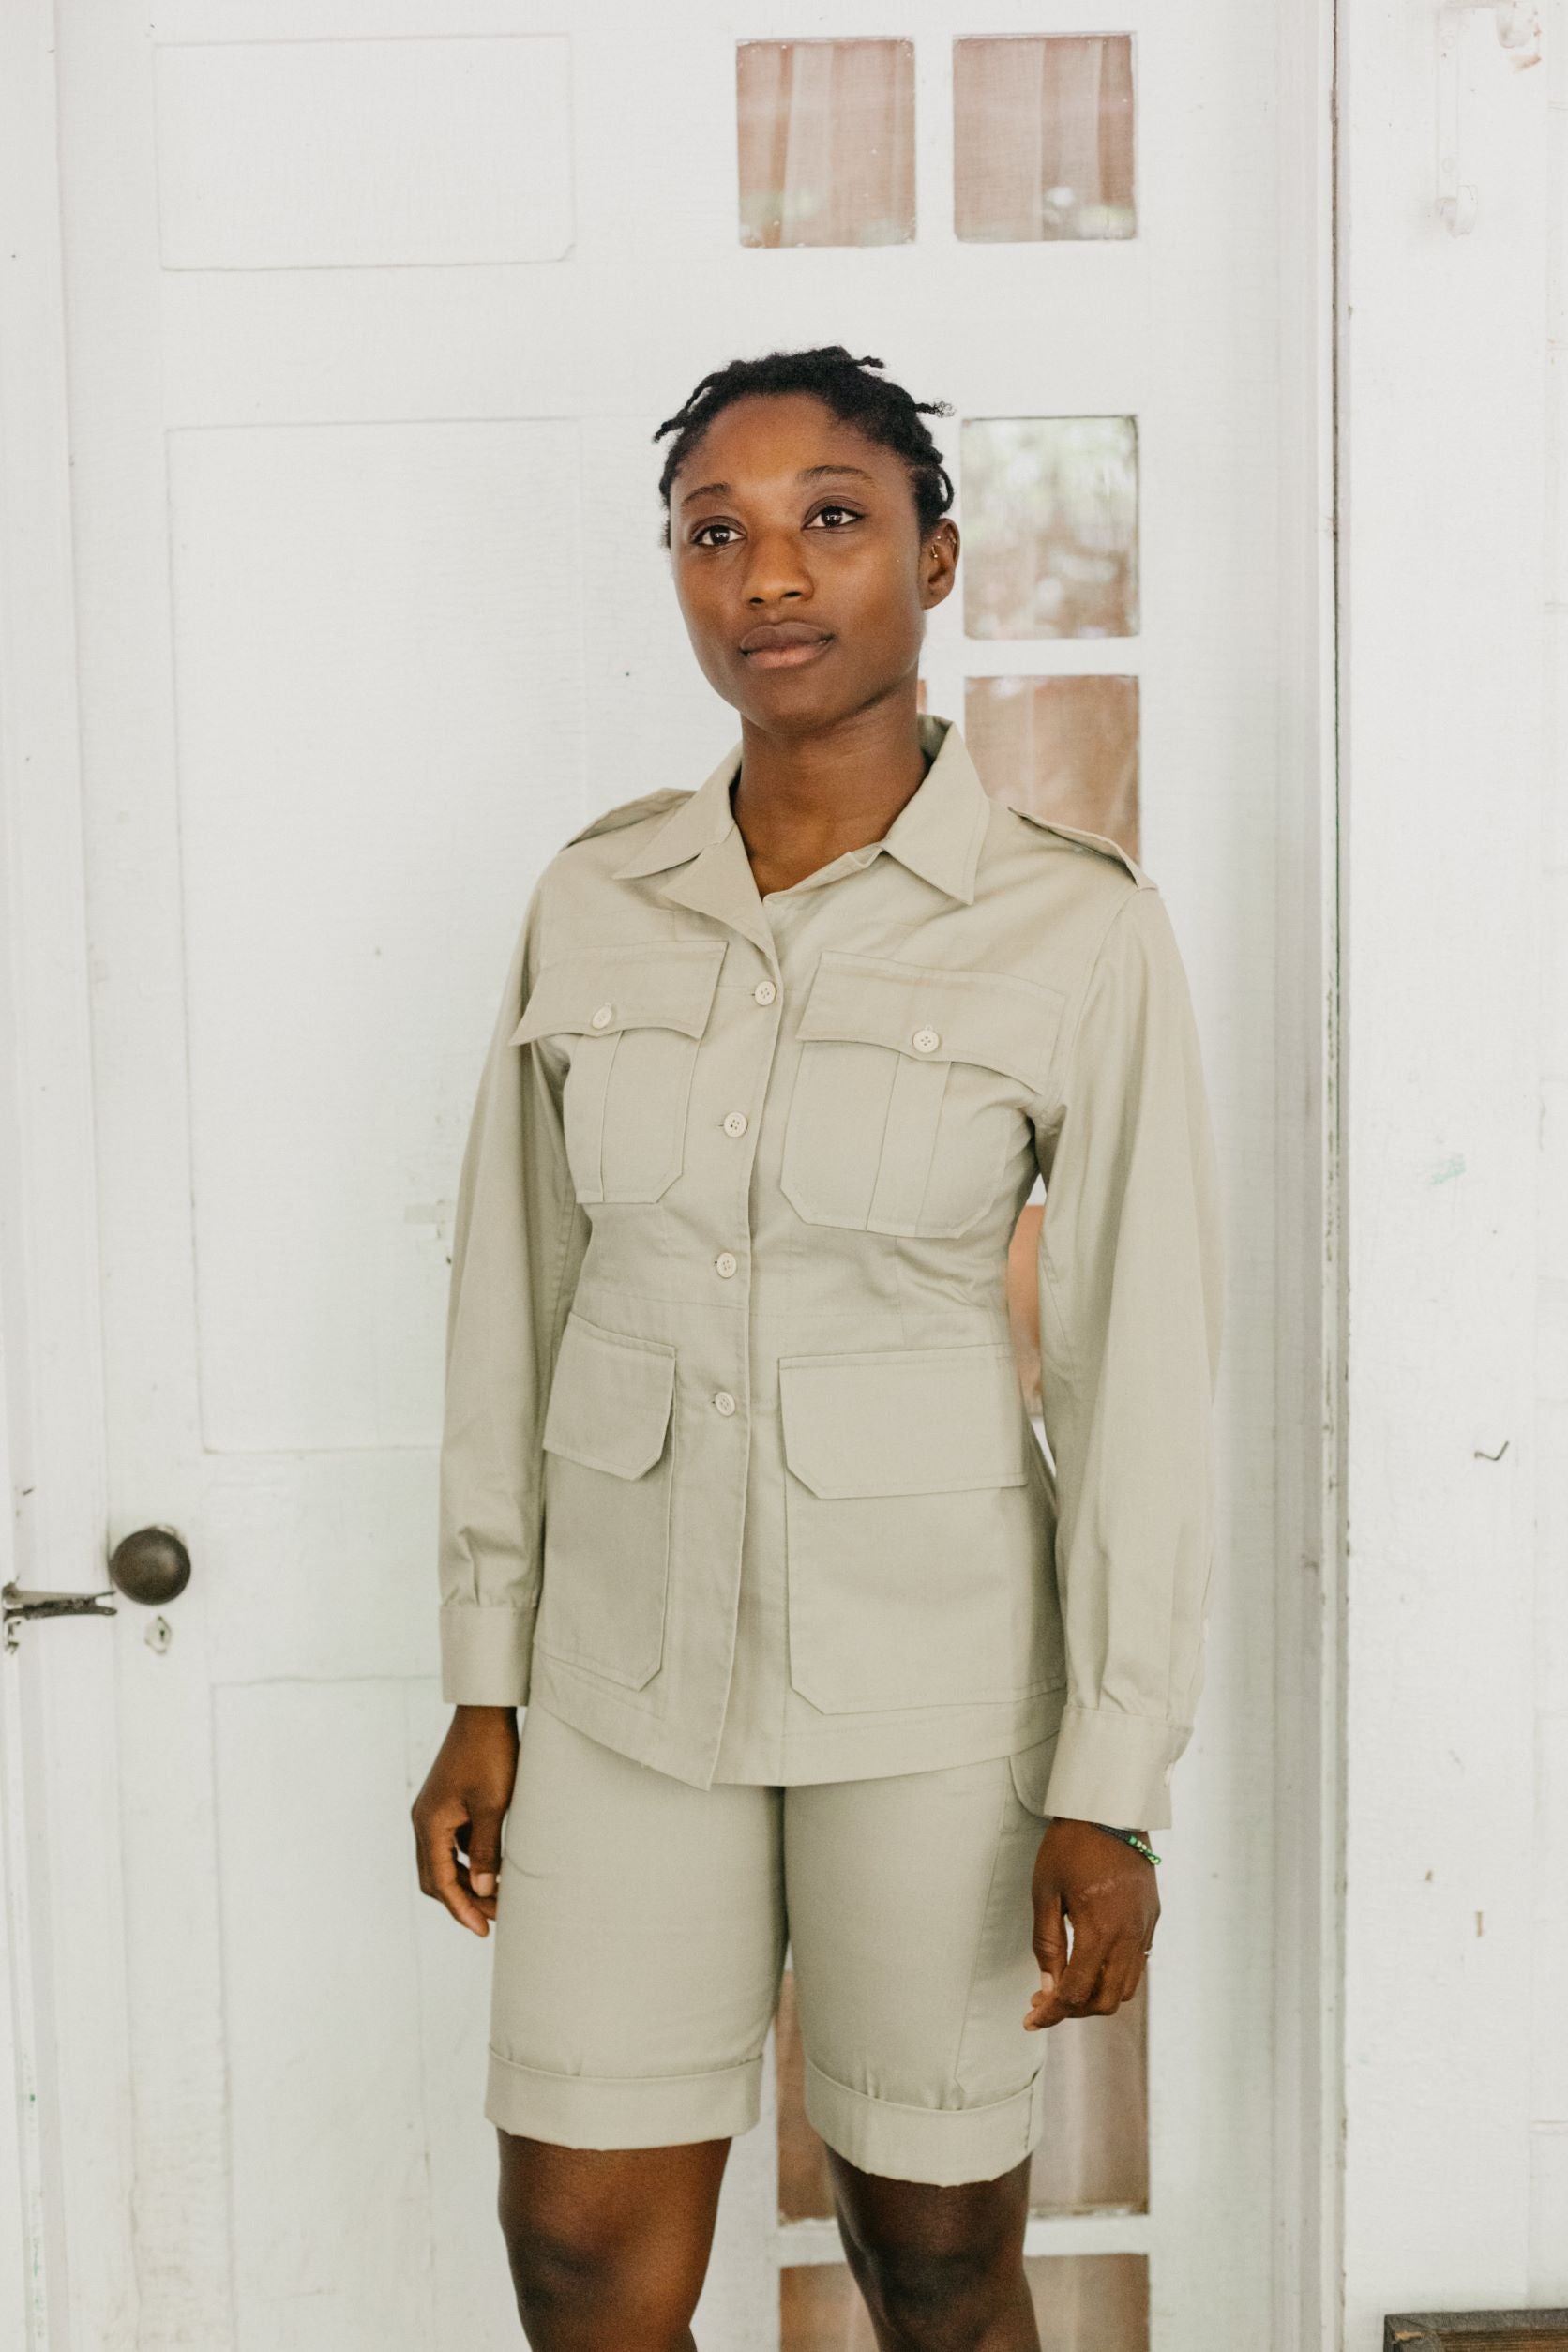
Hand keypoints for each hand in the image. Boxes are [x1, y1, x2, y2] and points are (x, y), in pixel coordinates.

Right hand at [411, 1704, 519, 1936]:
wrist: (485, 1712)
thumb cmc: (491, 1755)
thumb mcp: (494, 1805)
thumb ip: (487, 1849)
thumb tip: (483, 1890)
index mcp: (429, 1824)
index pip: (441, 1881)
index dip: (462, 1909)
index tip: (484, 1929)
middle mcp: (424, 1820)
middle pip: (435, 1877)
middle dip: (463, 1901)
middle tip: (493, 1919)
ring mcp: (433, 1811)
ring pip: (443, 1861)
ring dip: (466, 1881)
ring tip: (498, 1898)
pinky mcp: (446, 1803)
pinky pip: (452, 1843)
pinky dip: (469, 1860)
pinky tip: (495, 1866)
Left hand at [1023, 1817, 1159, 2030]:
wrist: (1109, 1808)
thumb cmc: (1070, 1845)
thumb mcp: (1045, 1892)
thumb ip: (1047, 1944)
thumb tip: (1047, 1987)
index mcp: (1099, 1930)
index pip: (1076, 1992)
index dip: (1052, 2013)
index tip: (1031, 2020)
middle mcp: (1128, 1935)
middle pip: (1105, 2000)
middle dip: (1074, 2010)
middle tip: (1046, 2001)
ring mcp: (1145, 1927)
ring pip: (1126, 1987)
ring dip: (1096, 1996)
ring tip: (1069, 1985)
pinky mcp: (1153, 1917)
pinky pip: (1138, 1962)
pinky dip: (1114, 1975)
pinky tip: (1092, 1963)